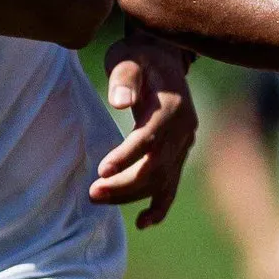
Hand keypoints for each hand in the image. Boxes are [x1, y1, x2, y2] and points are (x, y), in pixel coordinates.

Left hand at [90, 32, 198, 224]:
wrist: (164, 55)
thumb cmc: (138, 56)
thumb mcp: (128, 57)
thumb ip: (124, 77)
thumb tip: (119, 102)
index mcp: (173, 107)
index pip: (151, 138)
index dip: (127, 157)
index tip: (102, 170)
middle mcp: (185, 129)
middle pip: (156, 167)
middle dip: (124, 184)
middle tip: (92, 192)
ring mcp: (185, 144)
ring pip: (162, 181)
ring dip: (131, 195)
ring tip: (97, 198)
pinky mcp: (180, 153)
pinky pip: (172, 185)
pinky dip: (160, 206)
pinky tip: (143, 222)